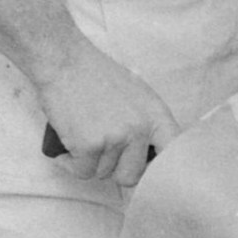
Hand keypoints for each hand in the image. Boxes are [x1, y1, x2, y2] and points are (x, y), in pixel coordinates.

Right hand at [37, 37, 180, 187]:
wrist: (65, 61)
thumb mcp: (137, 94)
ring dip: (90, 162)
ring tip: (83, 136)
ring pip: (103, 174)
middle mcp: (140, 128)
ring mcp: (115, 137)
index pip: (172, 154)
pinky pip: (82, 172)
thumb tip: (152, 156)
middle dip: (114, 170)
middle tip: (102, 151)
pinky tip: (69, 147)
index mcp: (156, 114)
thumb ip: (147, 123)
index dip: (161, 171)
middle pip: (132, 176)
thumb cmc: (97, 76)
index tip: (148, 174)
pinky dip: (71, 164)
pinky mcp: (89, 145)